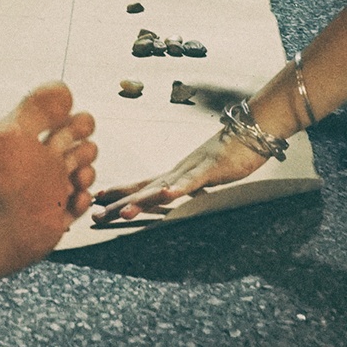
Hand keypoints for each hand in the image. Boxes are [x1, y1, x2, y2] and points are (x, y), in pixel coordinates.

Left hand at [91, 129, 269, 222]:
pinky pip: (194, 181)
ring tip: (124, 211)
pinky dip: (180, 187)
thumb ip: (189, 185)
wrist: (250, 130)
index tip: (96, 200)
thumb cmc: (229, 153)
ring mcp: (193, 169)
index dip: (119, 192)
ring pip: (163, 186)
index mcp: (175, 174)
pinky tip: (168, 194)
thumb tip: (175, 196)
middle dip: (119, 203)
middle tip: (96, 216)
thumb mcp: (204, 175)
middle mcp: (178, 171)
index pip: (141, 185)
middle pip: (143, 189)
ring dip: (143, 199)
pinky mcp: (211, 169)